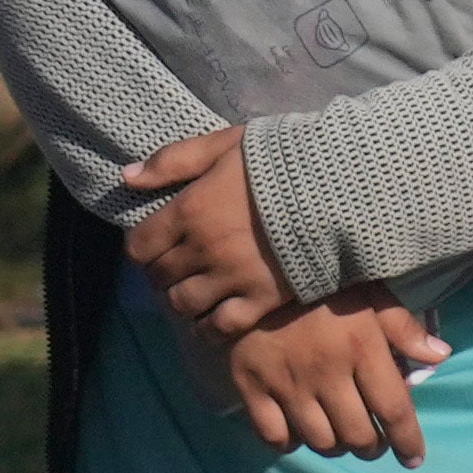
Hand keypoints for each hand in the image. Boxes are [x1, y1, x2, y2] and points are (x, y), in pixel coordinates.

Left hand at [119, 128, 287, 340]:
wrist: (345, 188)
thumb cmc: (285, 160)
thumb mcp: (227, 145)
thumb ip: (175, 160)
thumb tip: (127, 177)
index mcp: (191, 210)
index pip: (139, 247)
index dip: (143, 247)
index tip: (157, 242)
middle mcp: (205, 249)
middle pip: (159, 276)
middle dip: (162, 271)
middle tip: (178, 265)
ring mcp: (233, 278)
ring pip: (182, 304)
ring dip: (181, 299)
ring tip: (194, 288)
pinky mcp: (262, 300)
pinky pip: (218, 327)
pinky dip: (208, 326)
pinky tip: (212, 315)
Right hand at [221, 295, 445, 460]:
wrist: (254, 268)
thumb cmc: (320, 283)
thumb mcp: (369, 293)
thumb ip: (403, 327)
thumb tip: (440, 356)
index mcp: (361, 348)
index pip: (394, 410)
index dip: (408, 441)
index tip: (414, 459)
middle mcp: (327, 373)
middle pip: (357, 435)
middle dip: (371, 447)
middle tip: (372, 442)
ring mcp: (286, 384)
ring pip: (319, 440)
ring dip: (336, 447)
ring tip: (339, 438)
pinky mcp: (251, 388)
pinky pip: (274, 435)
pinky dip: (290, 443)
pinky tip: (298, 432)